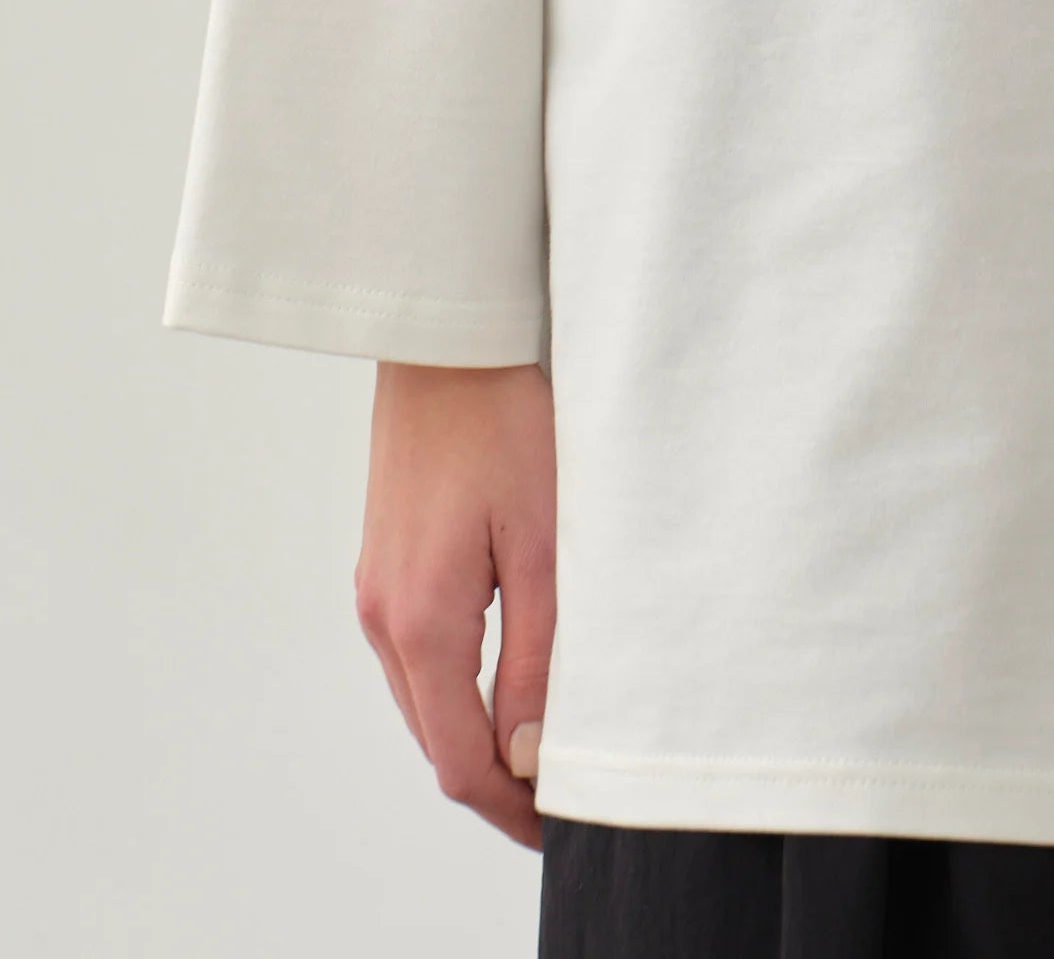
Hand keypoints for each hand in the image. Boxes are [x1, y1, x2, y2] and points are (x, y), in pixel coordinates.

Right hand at [354, 359, 555, 852]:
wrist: (447, 342)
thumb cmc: (505, 422)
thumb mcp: (543, 543)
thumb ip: (537, 656)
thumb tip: (532, 754)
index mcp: (421, 621)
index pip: (459, 759)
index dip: (509, 806)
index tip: (560, 827)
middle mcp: (382, 618)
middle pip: (435, 739)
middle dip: (494, 780)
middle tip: (562, 798)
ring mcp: (374, 591)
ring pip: (424, 701)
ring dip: (474, 734)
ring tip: (544, 746)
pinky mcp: (383, 566)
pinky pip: (415, 656)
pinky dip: (456, 687)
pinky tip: (505, 680)